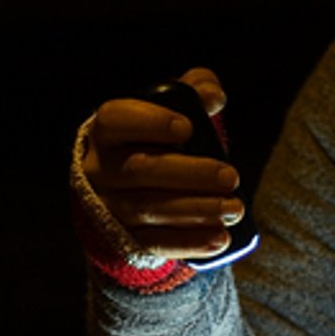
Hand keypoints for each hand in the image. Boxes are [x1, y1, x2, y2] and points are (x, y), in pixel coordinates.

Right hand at [80, 67, 244, 260]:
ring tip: (234, 207)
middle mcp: (100, 169)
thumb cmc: (153, 143)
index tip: (187, 128)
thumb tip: (213, 95)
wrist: (124, 193)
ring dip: (197, 209)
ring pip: (149, 209)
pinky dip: (190, 241)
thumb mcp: (167, 113)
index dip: (151, 123)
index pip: (116, 121)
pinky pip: (155, 242)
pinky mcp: (123, 239)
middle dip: (190, 174)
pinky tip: (219, 237)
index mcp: (107, 132)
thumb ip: (190, 93)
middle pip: (140, 170)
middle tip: (230, 176)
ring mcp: (110, 207)